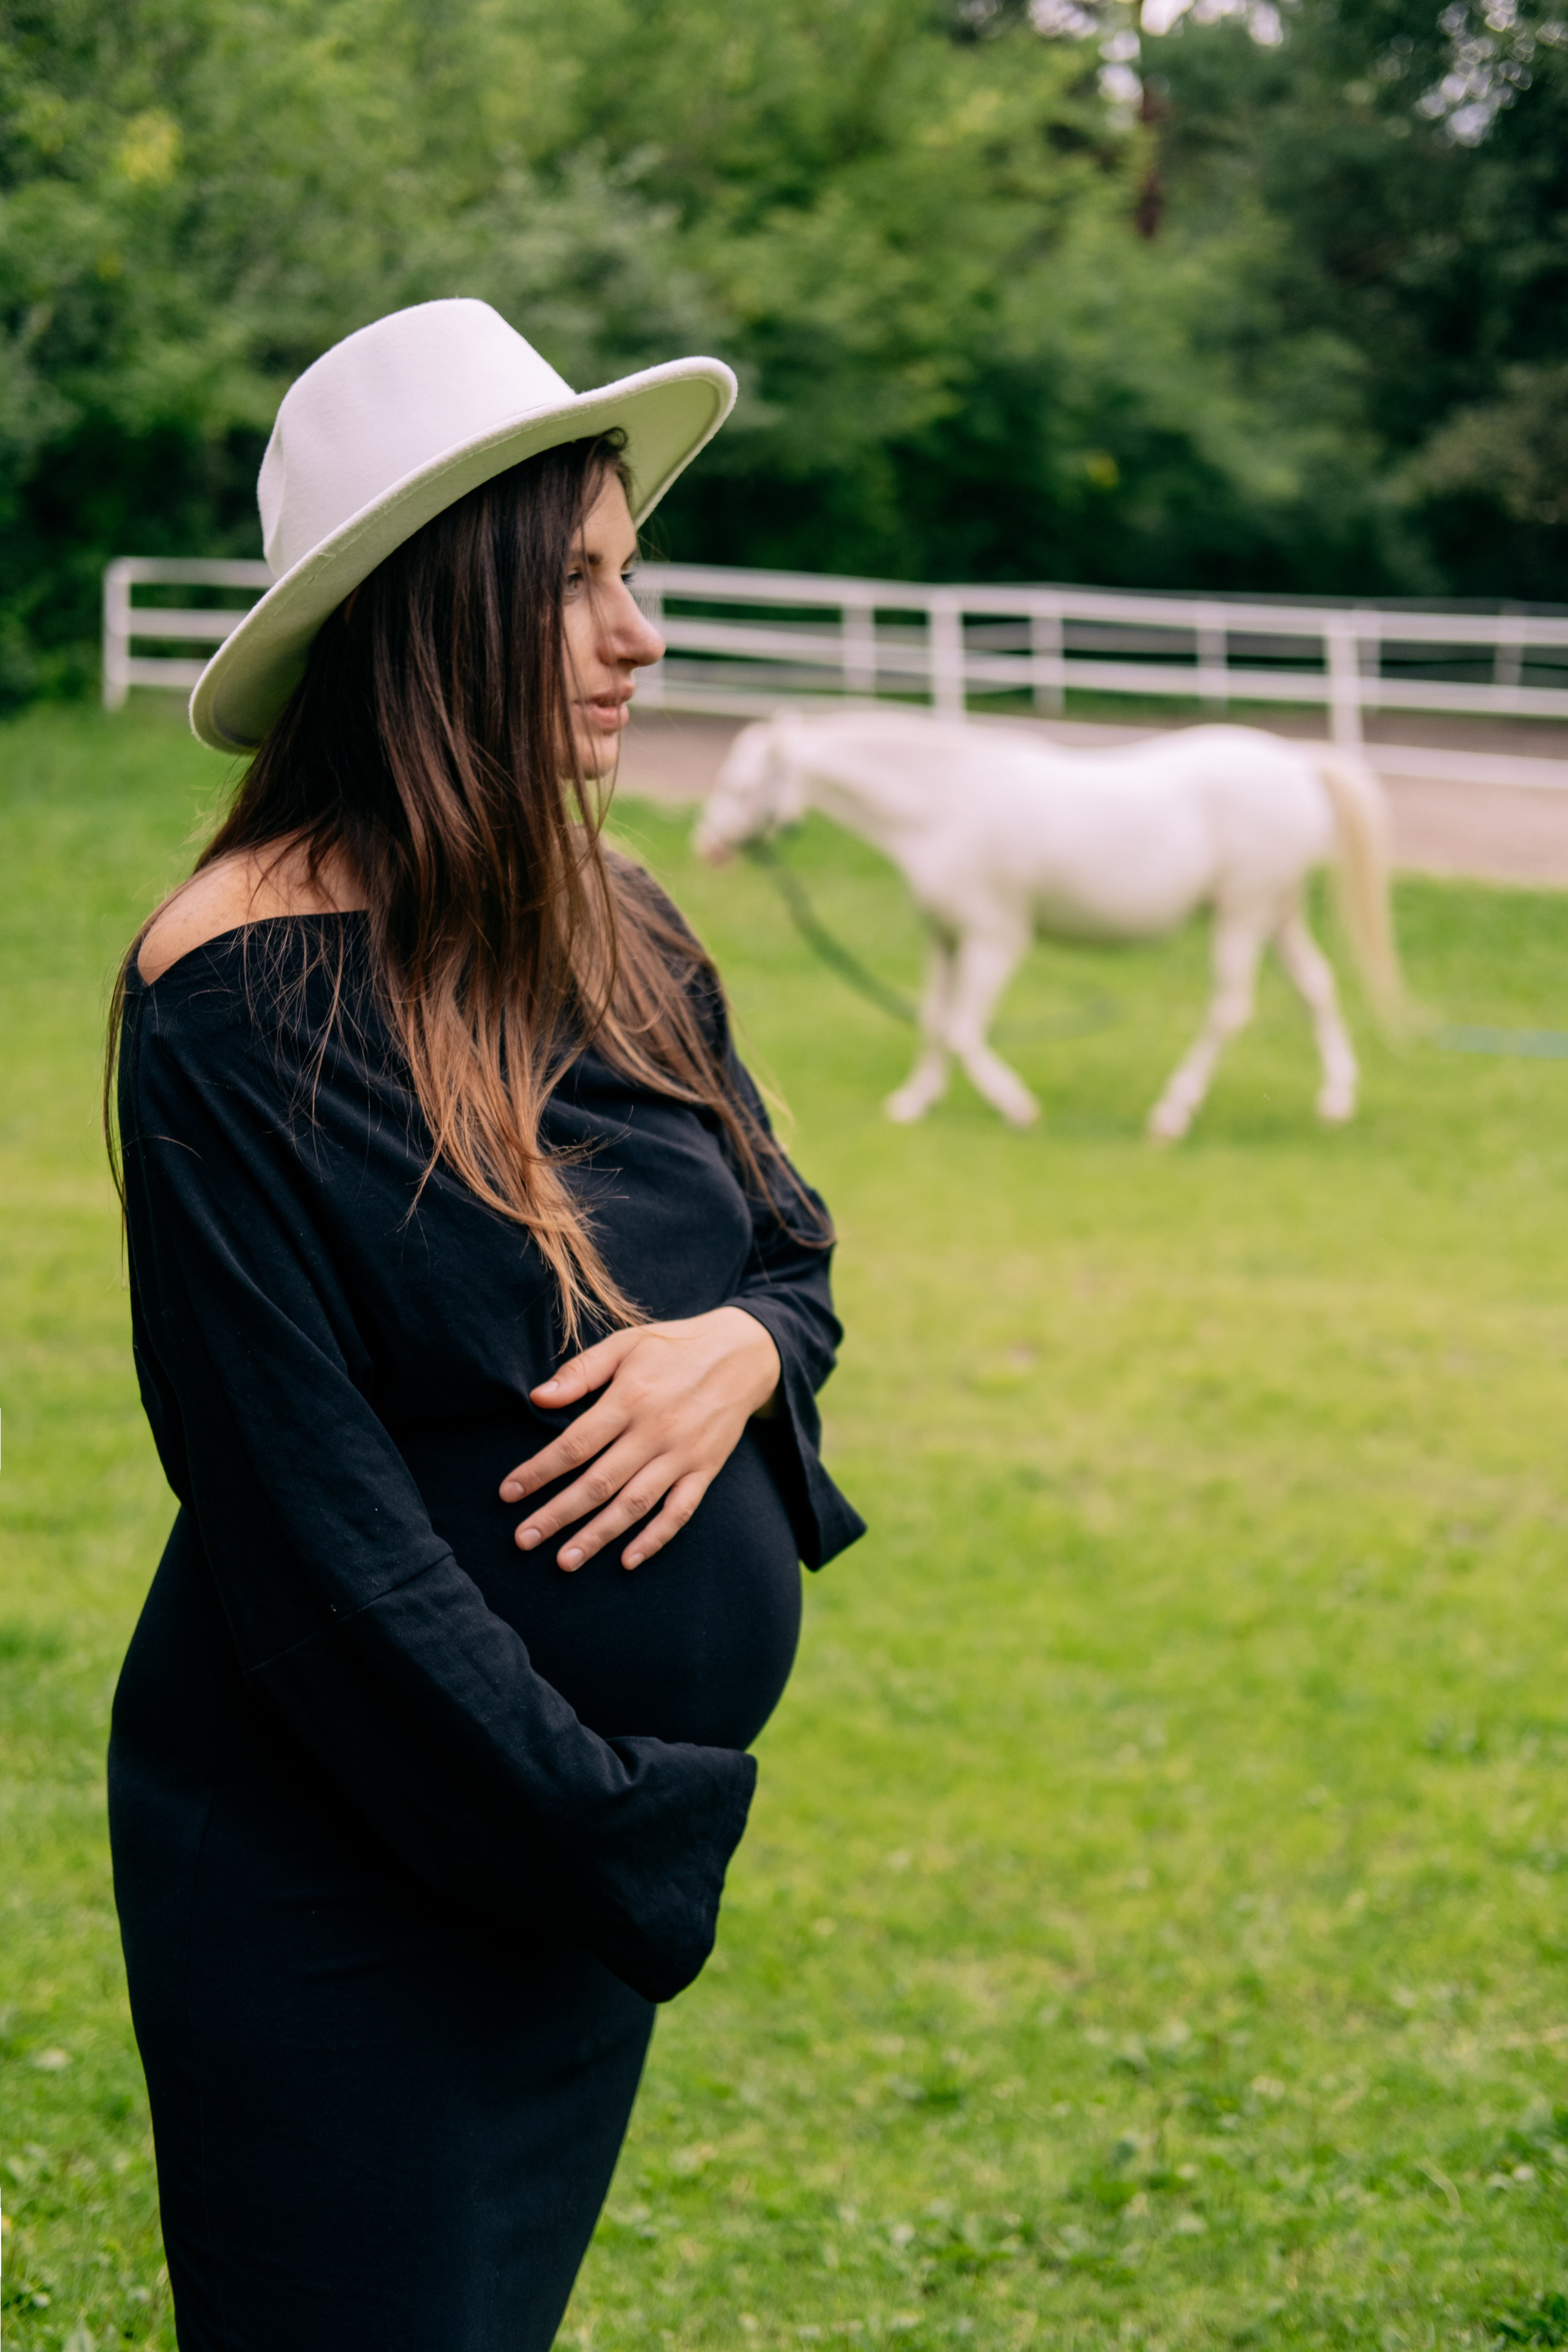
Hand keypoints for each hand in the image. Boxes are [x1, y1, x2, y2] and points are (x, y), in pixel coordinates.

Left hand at [498, 1307, 780, 1571]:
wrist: (744, 1352)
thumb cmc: (674, 1346)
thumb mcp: (626, 1343)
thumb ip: (581, 1371)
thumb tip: (537, 1397)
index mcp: (630, 1398)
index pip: (575, 1444)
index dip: (538, 1471)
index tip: (507, 1493)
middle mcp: (655, 1431)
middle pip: (598, 1482)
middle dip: (557, 1515)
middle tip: (523, 1540)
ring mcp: (683, 1454)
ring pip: (634, 1505)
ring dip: (598, 1536)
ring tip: (564, 1562)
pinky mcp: (706, 1470)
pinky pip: (679, 1512)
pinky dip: (656, 1539)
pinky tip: (628, 1561)